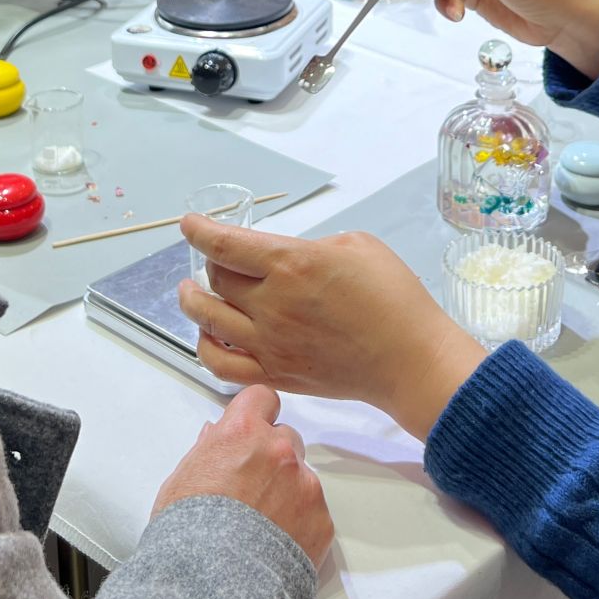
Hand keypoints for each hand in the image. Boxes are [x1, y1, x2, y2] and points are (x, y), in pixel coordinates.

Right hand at [152, 385, 333, 563]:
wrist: (215, 586)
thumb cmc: (189, 536)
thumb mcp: (181, 482)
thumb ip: (206, 451)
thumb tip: (215, 437)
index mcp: (241, 433)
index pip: (262, 398)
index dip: (258, 413)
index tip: (255, 426)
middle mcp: (279, 450)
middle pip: (286, 437)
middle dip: (272, 456)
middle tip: (252, 486)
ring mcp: (304, 484)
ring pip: (301, 475)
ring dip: (287, 490)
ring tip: (261, 523)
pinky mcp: (321, 518)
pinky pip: (314, 510)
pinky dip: (300, 522)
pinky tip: (275, 541)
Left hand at [179, 224, 486, 442]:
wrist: (409, 359)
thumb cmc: (393, 296)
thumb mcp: (356, 245)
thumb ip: (312, 247)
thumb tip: (289, 260)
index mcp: (290, 264)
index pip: (225, 245)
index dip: (199, 231)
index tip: (189, 225)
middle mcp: (271, 304)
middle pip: (215, 280)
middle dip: (208, 264)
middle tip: (214, 259)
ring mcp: (269, 343)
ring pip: (209, 321)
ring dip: (193, 303)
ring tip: (190, 294)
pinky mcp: (276, 373)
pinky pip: (222, 366)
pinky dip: (206, 348)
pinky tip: (210, 336)